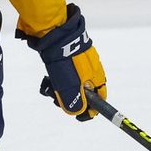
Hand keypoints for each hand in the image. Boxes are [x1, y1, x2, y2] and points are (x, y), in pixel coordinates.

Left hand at [19, 3, 106, 120]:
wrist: (55, 35)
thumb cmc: (65, 61)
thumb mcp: (69, 85)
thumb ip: (74, 100)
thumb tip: (78, 112)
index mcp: (97, 78)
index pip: (101, 99)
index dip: (90, 110)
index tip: (79, 116)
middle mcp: (92, 71)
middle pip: (84, 93)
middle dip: (70, 99)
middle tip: (57, 98)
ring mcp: (81, 63)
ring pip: (73, 84)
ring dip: (61, 89)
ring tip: (50, 86)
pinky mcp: (70, 58)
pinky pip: (65, 74)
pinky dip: (57, 79)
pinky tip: (49, 77)